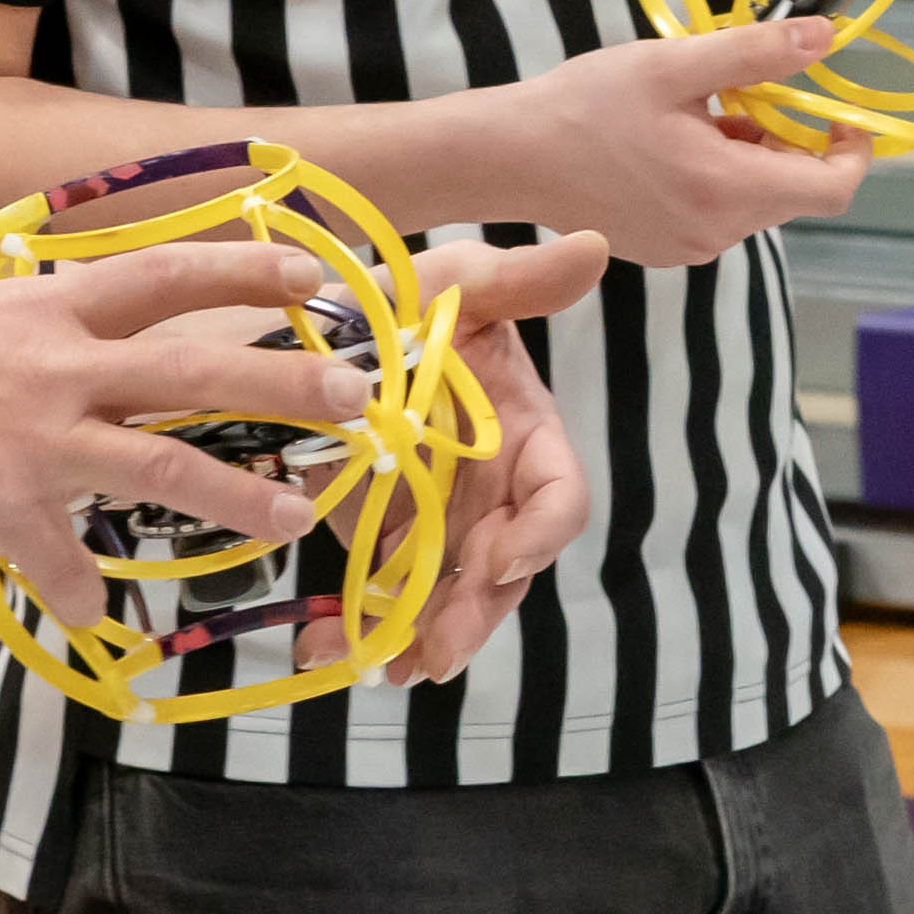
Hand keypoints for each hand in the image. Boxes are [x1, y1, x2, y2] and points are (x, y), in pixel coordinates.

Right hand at [0, 236, 360, 596]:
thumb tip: (4, 265)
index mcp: (44, 306)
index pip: (169, 276)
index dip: (247, 272)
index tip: (312, 276)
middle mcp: (55, 369)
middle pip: (197, 371)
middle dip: (288, 382)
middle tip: (357, 395)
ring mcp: (34, 444)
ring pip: (163, 469)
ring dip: (238, 495)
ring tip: (294, 511)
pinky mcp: (1, 511)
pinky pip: (61, 564)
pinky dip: (82, 591)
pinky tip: (97, 612)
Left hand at [364, 231, 606, 685]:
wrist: (324, 319)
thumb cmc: (405, 295)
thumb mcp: (454, 281)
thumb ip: (518, 277)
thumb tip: (594, 246)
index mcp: (522, 433)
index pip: (558, 497)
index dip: (540, 534)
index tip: (502, 559)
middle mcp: (489, 489)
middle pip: (502, 570)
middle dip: (474, 614)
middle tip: (437, 653)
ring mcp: (436, 518)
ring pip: (444, 596)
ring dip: (415, 637)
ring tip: (377, 667)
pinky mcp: (381, 534)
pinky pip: (379, 592)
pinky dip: (352, 624)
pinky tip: (319, 645)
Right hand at [484, 25, 871, 263]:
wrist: (510, 158)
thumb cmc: (586, 106)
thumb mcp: (674, 65)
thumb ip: (755, 53)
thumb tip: (824, 37)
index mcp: (726, 190)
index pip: (831, 190)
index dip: (851, 151)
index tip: (836, 111)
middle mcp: (717, 232)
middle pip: (793, 191)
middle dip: (785, 139)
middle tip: (742, 91)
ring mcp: (691, 248)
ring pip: (755, 199)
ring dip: (748, 154)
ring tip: (695, 112)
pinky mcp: (668, 249)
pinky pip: (720, 212)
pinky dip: (719, 175)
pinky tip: (673, 142)